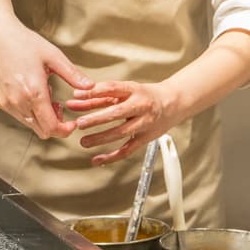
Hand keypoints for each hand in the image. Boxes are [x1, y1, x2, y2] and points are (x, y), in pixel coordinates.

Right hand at [0, 15, 91, 138]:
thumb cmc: (24, 43)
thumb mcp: (53, 56)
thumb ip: (73, 74)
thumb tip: (90, 86)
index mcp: (34, 92)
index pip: (51, 127)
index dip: (65, 130)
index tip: (72, 123)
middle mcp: (18, 102)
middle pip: (42, 131)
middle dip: (55, 124)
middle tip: (60, 107)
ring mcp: (7, 103)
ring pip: (30, 126)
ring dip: (42, 118)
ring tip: (46, 96)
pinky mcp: (0, 101)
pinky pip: (19, 117)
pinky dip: (30, 112)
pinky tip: (33, 94)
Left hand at [65, 81, 180, 163]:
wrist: (173, 102)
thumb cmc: (145, 95)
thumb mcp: (126, 90)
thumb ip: (101, 95)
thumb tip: (76, 97)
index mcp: (134, 90)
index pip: (113, 89)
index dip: (94, 92)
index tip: (76, 96)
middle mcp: (141, 106)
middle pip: (117, 113)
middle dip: (97, 118)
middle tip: (80, 123)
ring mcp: (145, 123)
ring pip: (122, 132)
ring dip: (101, 138)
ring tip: (84, 141)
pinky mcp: (146, 138)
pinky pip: (128, 150)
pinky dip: (112, 157)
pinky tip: (97, 160)